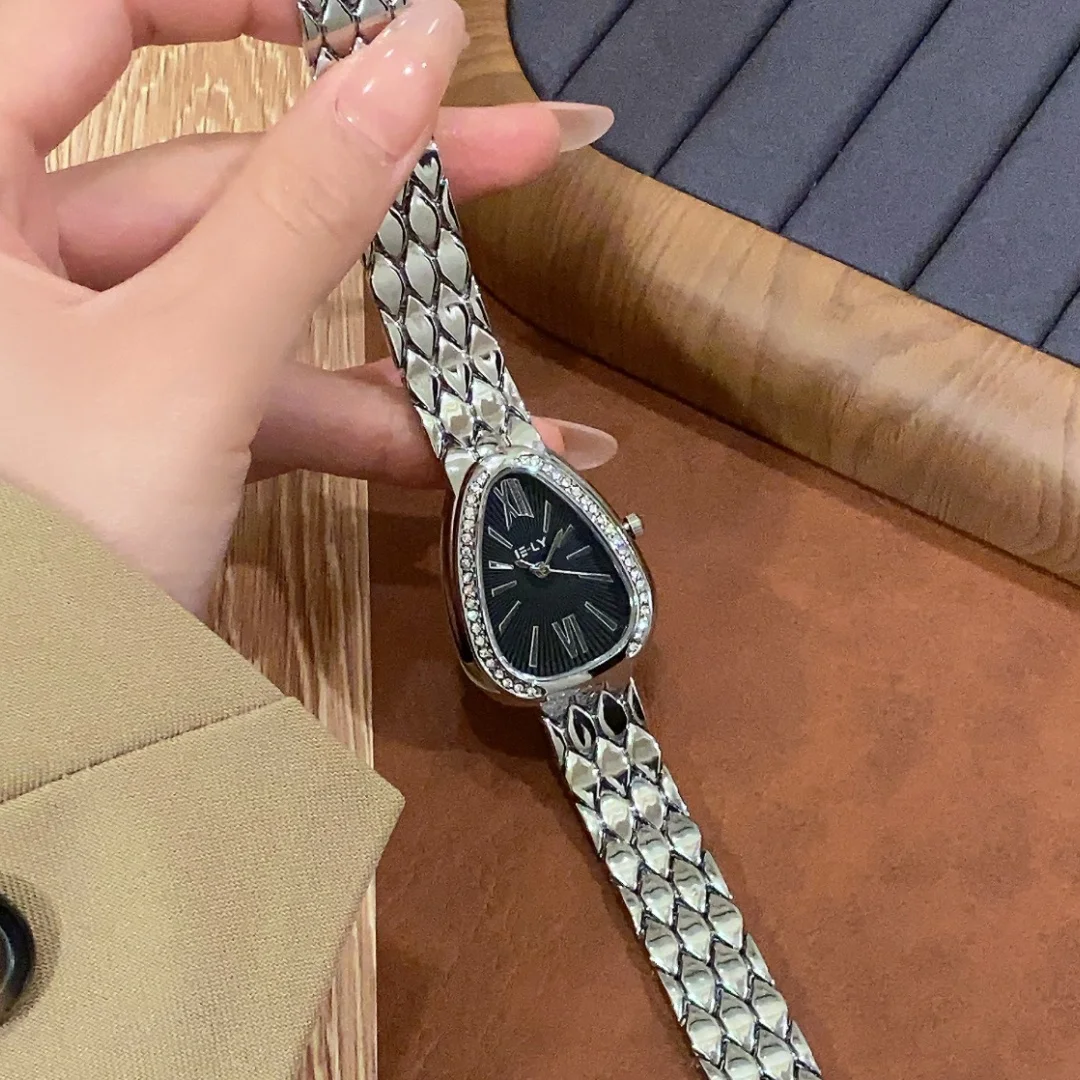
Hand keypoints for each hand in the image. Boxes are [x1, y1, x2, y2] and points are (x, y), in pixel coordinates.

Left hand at [0, 0, 616, 614]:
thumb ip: (304, 207)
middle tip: (532, 152)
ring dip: (391, 347)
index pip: (94, 9)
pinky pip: (248, 395)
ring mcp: (86, 348)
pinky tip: (462, 455)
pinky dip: (351, 425)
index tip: (365, 21)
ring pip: (253, 306)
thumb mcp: (188, 360)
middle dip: (386, 186)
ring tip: (523, 372)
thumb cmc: (51, 532)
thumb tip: (415, 50)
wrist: (28, 745)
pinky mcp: (142, 427)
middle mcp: (15, 250)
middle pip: (220, 176)